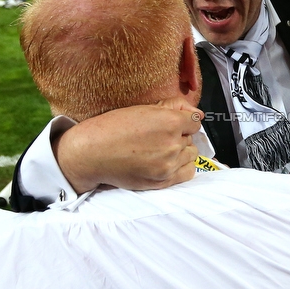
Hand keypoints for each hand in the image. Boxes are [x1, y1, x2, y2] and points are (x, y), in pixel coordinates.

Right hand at [54, 98, 204, 192]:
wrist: (92, 154)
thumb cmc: (113, 128)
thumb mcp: (143, 109)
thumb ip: (174, 107)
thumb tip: (197, 113)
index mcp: (169, 122)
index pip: (194, 122)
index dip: (183, 122)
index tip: (172, 124)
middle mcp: (172, 144)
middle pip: (191, 139)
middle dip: (179, 136)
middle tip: (159, 137)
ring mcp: (168, 165)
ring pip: (190, 155)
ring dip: (180, 152)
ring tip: (160, 150)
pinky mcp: (163, 181)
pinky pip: (188, 173)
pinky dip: (182, 167)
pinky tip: (168, 162)